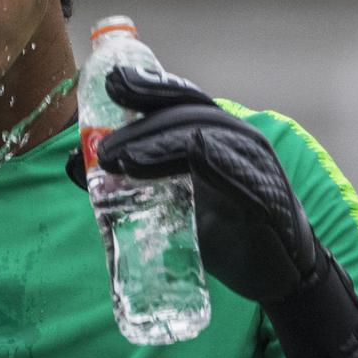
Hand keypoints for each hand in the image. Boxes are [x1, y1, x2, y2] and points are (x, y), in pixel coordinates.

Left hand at [69, 66, 357, 357]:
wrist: (279, 274)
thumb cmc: (224, 230)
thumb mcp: (172, 202)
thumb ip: (131, 179)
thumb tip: (78, 162)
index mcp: (214, 133)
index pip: (178, 99)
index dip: (147, 85)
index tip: (112, 83)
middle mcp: (236, 140)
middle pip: (187, 113)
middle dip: (143, 124)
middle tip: (105, 149)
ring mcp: (255, 166)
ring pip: (208, 137)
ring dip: (163, 145)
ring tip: (126, 160)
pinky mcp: (269, 199)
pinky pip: (243, 174)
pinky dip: (218, 161)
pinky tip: (197, 154)